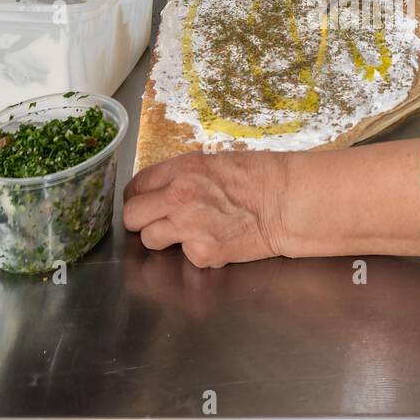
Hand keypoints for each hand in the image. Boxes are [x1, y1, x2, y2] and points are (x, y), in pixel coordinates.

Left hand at [123, 151, 288, 267]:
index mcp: (181, 169)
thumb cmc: (260, 177)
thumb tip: (162, 190)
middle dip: (142, 220)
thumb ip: (183, 176)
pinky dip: (199, 252)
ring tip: (190, 232)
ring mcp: (188, 227)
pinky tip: (218, 240)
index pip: (136, 186)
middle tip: (159, 221)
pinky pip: (185, 256)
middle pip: (132, 215)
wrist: (287, 201)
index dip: (139, 197)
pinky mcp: (202, 253)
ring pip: (150, 240)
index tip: (145, 203)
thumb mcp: (214, 163)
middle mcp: (178, 196)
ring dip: (165, 238)